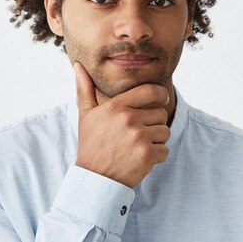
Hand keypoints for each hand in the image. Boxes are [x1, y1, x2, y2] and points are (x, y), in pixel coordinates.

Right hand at [74, 62, 170, 187]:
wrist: (94, 178)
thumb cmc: (91, 144)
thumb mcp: (86, 115)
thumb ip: (85, 88)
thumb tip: (77, 65)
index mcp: (116, 106)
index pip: (151, 91)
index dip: (160, 94)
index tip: (161, 99)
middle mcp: (128, 119)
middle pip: (161, 113)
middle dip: (154, 123)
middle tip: (139, 133)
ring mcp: (139, 138)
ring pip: (165, 131)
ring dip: (156, 140)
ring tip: (138, 146)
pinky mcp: (147, 155)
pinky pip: (165, 149)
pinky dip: (157, 156)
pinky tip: (140, 158)